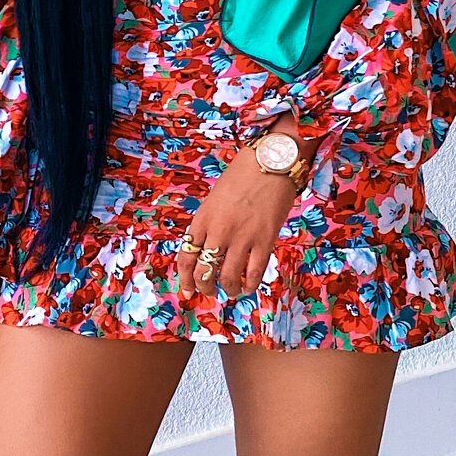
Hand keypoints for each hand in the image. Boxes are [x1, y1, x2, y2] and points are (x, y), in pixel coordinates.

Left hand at [175, 143, 303, 302]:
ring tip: (231, 290)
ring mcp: (242, 237)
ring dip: (228, 289)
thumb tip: (207, 251)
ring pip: (228, 277)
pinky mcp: (265, 240)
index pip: (186, 257)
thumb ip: (209, 225)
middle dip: (205, 288)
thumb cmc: (241, 177)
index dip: (185, 280)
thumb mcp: (214, 199)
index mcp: (202, 219)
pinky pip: (254, 272)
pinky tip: (248, 287)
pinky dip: (249, 285)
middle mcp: (218, 231)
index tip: (187, 292)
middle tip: (210, 293)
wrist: (270, 162)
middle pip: (204, 272)